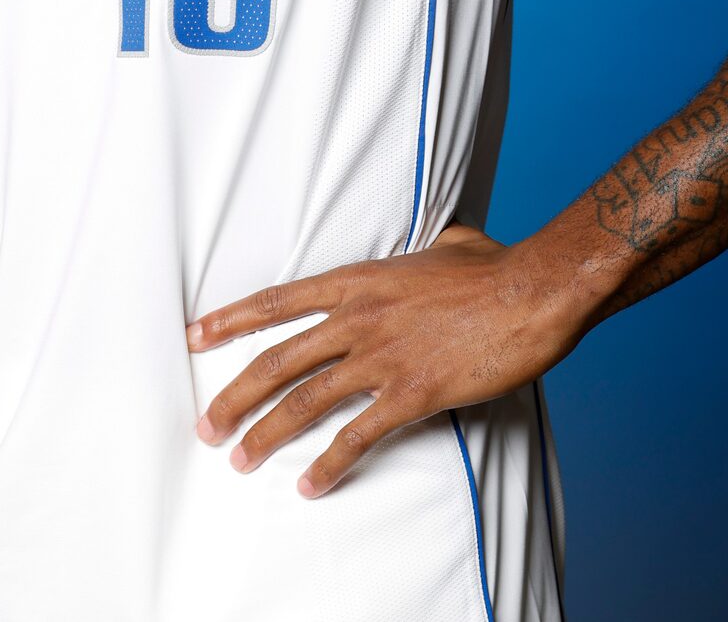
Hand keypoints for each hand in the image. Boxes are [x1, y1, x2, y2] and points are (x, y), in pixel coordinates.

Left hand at [185, 221, 580, 497]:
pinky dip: (329, 464)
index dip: (233, 319)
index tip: (196, 336)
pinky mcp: (411, 393)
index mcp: (361, 279)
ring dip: (266, 434)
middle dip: (234, 395)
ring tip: (240, 460)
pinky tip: (310, 485)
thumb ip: (429, 248)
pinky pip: (356, 435)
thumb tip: (438, 243)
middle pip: (278, 359)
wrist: (530, 294)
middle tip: (206, 425)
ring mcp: (382, 356)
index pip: (280, 300)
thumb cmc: (495, 267)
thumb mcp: (451, 243)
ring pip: (305, 400)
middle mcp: (360, 317)